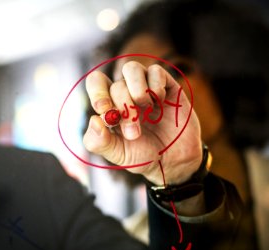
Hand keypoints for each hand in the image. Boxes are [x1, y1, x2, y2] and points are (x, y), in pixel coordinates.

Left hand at [83, 61, 202, 185]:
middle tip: (133, 133)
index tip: (105, 111)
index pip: (97, 82)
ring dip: (137, 91)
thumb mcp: (117, 154)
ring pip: (132, 68)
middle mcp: (126, 93)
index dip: (97, 92)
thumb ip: (98, 142)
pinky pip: (156, 71)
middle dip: (124, 110)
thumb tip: (94, 120)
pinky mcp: (167, 86)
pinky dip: (155, 86)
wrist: (174, 161)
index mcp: (111, 106)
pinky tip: (161, 103)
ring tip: (148, 111)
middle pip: (116, 85)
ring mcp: (146, 88)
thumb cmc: (143, 156)